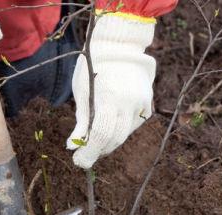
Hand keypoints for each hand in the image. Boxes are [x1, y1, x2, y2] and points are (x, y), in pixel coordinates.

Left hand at [67, 14, 156, 168]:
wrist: (119, 46)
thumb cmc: (93, 68)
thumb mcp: (82, 92)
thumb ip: (81, 121)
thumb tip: (73, 146)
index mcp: (109, 98)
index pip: (101, 135)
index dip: (90, 152)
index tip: (79, 162)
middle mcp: (129, 103)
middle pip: (115, 139)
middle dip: (99, 149)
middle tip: (85, 153)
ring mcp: (141, 103)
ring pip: (125, 134)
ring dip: (110, 140)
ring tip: (97, 137)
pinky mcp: (148, 104)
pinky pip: (134, 124)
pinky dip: (121, 128)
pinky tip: (112, 121)